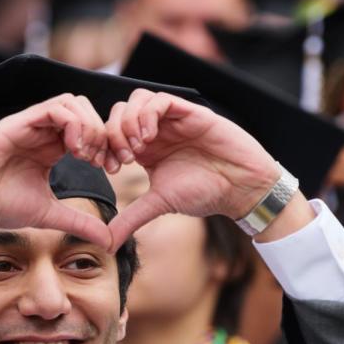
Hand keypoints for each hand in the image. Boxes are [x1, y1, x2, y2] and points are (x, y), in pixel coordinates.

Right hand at [0, 94, 110, 253]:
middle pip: (86, 109)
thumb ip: (80, 222)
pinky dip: (73, 123)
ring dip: (89, 126)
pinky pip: (55, 108)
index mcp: (52, 148)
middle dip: (102, 132)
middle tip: (101, 161)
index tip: (112, 168)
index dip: (107, 144)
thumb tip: (109, 241)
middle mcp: (43, 132)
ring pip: (73, 102)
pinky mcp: (20, 122)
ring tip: (85, 155)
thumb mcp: (50, 214)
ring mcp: (32, 124)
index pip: (90, 129)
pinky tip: (73, 150)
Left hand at [105, 89, 303, 248]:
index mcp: (145, 150)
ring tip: (138, 147)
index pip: (111, 133)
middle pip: (118, 112)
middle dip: (113, 134)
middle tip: (124, 158)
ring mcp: (171, 119)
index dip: (103, 147)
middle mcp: (156, 131)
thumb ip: (130, 219)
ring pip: (136, 100)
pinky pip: (159, 99)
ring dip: (128, 122)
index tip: (111, 169)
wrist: (240, 187)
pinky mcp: (188, 112)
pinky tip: (150, 137)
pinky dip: (147, 114)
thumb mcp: (159, 204)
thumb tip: (107, 244)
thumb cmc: (205, 192)